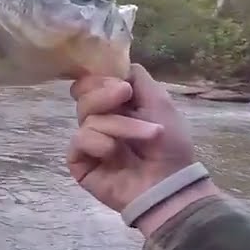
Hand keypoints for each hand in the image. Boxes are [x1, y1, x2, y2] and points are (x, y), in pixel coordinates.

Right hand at [67, 64, 219, 236]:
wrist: (169, 184)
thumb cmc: (170, 144)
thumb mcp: (160, 101)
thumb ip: (136, 77)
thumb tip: (114, 66)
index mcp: (116, 105)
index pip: (92, 81)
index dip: (99, 78)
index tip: (120, 84)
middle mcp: (100, 120)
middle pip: (83, 94)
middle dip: (106, 95)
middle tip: (125, 99)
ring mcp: (89, 141)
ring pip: (86, 117)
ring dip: (119, 125)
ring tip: (144, 137)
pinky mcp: (80, 162)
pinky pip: (80, 140)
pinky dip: (99, 142)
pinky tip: (114, 153)